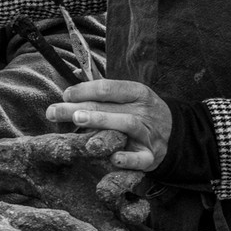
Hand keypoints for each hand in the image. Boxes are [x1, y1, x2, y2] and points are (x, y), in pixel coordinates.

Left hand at [45, 79, 170, 171]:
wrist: (175, 133)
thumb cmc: (141, 112)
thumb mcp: (128, 95)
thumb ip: (103, 88)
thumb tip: (74, 71)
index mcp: (137, 92)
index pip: (108, 88)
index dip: (85, 90)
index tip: (65, 95)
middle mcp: (143, 111)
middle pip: (109, 106)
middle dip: (79, 108)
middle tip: (55, 111)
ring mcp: (149, 133)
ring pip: (126, 124)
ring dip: (101, 122)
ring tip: (78, 121)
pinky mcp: (152, 156)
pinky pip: (141, 159)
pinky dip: (128, 159)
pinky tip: (112, 159)